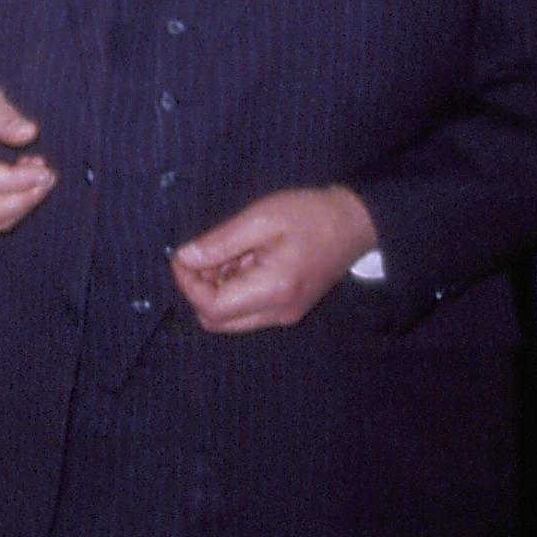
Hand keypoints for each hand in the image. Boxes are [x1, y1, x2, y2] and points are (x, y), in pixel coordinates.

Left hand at [170, 185, 378, 332]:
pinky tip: (242, 260)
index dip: (187, 284)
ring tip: (228, 253)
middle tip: (203, 256)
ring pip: (230, 318)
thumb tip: (184, 258)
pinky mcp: (288, 308)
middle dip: (199, 290)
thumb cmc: (310, 215)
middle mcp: (278, 313)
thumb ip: (219, 243)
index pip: (211, 308)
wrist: (355, 222)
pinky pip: (247, 309)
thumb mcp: (260, 219)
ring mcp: (285, 314)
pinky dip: (233, 289)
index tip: (181, 256)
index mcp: (273, 291)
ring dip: (216, 290)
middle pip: (216, 321)